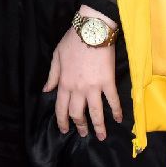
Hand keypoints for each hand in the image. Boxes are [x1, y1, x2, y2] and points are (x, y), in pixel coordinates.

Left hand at [41, 9, 123, 141]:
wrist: (92, 30)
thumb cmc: (72, 41)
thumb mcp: (56, 56)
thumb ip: (52, 75)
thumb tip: (46, 90)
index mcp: (64, 83)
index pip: (61, 108)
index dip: (62, 121)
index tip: (64, 130)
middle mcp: (78, 89)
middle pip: (77, 113)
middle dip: (80, 126)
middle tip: (83, 134)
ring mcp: (94, 87)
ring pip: (95, 112)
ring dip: (98, 126)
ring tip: (100, 136)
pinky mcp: (108, 82)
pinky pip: (113, 100)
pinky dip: (116, 111)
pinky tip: (119, 119)